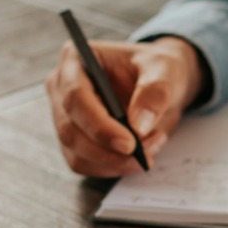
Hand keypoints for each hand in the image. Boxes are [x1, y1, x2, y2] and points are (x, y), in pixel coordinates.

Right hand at [45, 37, 205, 175]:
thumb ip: (155, 93)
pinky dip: (114, 167)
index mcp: (76, 60)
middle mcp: (62, 89)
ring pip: (78, 154)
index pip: (75, 97)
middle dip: (109, 150)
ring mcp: (66, 117)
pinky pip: (87, 165)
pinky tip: (138, 155)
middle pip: (71, 131)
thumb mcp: (165, 70)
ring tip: (149, 149)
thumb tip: (139, 126)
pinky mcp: (75, 141)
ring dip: (115, 162)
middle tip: (144, 154)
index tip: (129, 143)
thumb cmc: (157, 69)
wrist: (163, 84)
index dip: (99, 125)